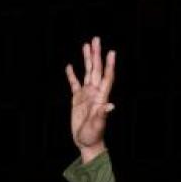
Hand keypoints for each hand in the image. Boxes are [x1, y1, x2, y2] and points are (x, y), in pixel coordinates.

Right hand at [65, 36, 116, 162]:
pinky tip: (69, 66)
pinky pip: (74, 84)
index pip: (106, 77)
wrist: (86, 142)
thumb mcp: (98, 125)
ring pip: (87, 73)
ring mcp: (86, 95)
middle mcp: (95, 93)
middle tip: (96, 39)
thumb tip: (111, 106)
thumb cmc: (94, 135)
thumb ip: (103, 114)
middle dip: (96, 55)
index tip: (111, 52)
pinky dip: (71, 75)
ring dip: (87, 59)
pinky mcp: (77, 99)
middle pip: (96, 70)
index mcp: (101, 97)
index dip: (109, 65)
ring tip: (86, 45)